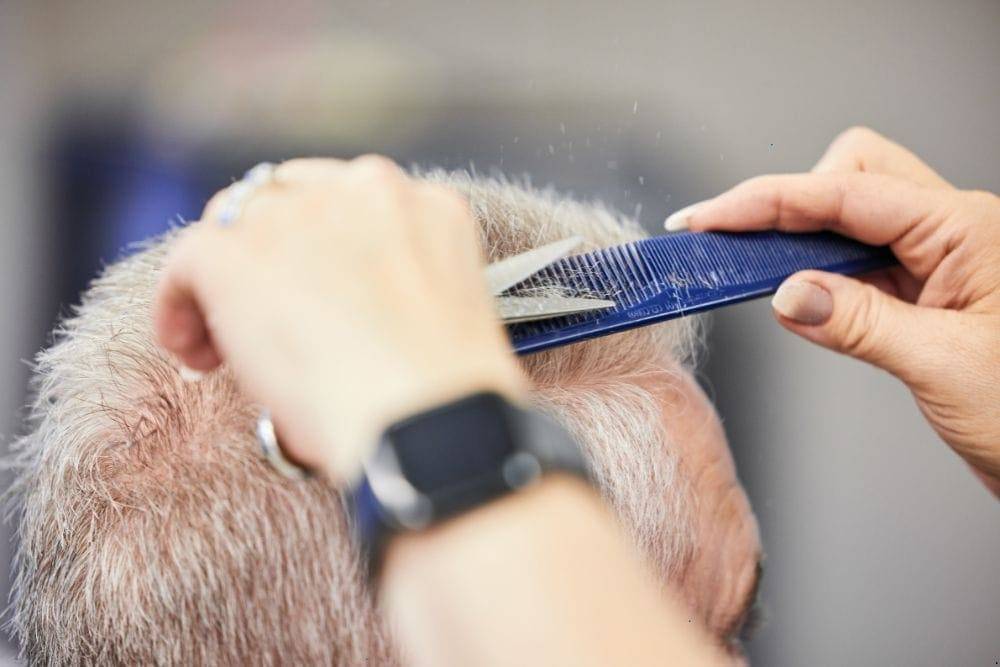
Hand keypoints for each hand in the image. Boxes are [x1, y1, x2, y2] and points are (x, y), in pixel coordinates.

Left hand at [154, 157, 526, 481]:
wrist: (430, 425)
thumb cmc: (447, 405)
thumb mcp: (438, 319)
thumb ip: (391, 289)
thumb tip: (334, 325)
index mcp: (427, 208)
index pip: (349, 206)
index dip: (316, 253)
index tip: (307, 299)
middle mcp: (369, 188)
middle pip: (286, 201)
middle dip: (266, 255)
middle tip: (259, 319)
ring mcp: (302, 213)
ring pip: (234, 224)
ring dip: (223, 280)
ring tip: (218, 345)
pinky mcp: (241, 250)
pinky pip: (189, 261)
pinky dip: (178, 304)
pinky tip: (192, 351)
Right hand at [665, 127, 999, 492]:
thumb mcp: (944, 367)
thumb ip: (858, 323)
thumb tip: (787, 293)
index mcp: (967, 229)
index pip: (845, 192)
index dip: (765, 202)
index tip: (707, 219)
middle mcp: (954, 230)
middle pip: (850, 173)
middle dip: (789, 202)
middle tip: (736, 249)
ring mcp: (941, 258)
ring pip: (851, 214)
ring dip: (800, 241)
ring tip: (754, 276)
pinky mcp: (928, 289)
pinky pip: (859, 260)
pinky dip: (820, 274)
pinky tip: (800, 300)